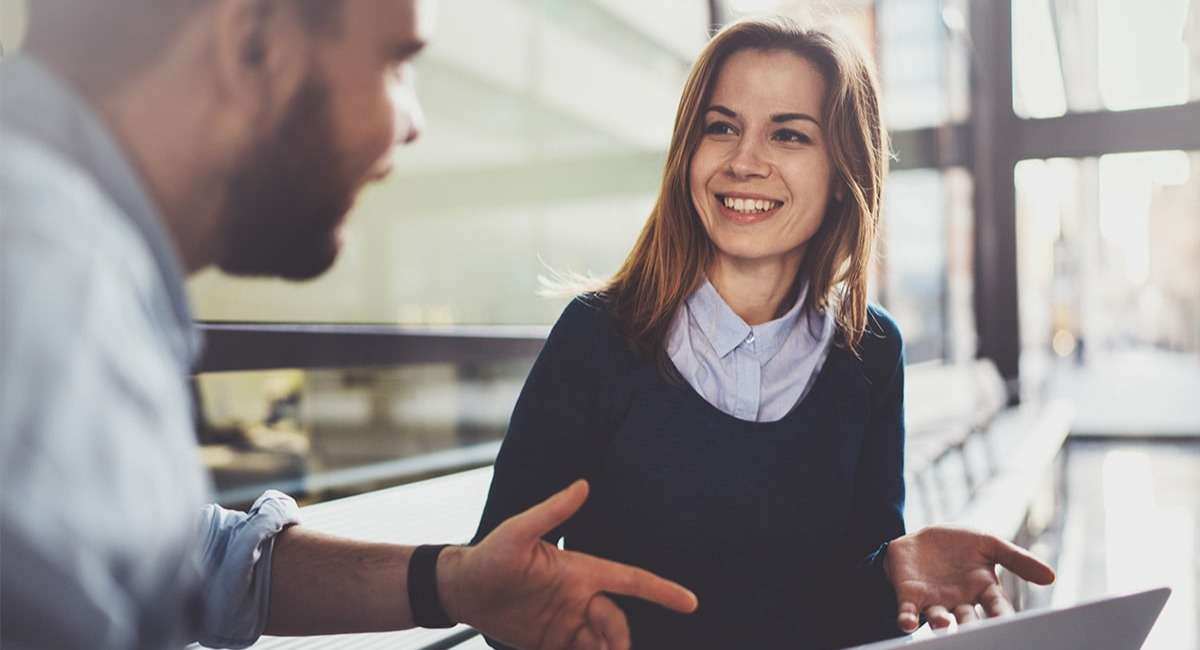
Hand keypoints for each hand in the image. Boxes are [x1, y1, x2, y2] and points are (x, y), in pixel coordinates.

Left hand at [437, 480, 698, 649]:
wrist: (462, 590)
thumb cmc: (490, 555)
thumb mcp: (517, 531)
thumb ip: (551, 512)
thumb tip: (582, 484)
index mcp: (581, 572)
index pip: (631, 580)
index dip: (662, 591)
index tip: (691, 603)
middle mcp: (581, 597)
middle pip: (617, 622)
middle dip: (619, 640)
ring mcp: (569, 622)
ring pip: (603, 642)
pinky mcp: (554, 642)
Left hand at [884, 526, 1055, 632]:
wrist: (923, 538)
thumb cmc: (960, 545)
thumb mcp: (990, 544)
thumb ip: (1017, 559)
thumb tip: (1051, 577)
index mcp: (982, 589)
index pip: (996, 606)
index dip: (1002, 616)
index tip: (1009, 624)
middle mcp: (960, 601)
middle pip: (968, 618)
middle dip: (971, 626)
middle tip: (975, 632)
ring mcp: (934, 600)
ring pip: (938, 617)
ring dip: (940, 622)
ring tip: (944, 623)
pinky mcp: (910, 595)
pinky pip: (908, 611)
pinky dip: (907, 618)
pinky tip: (907, 623)